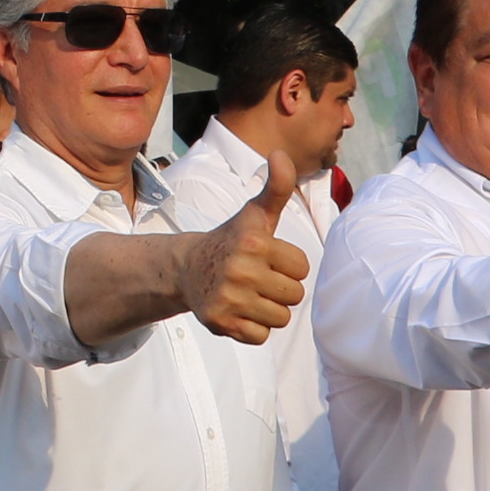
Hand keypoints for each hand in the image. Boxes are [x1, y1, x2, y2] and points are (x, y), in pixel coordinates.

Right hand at [185, 158, 311, 344]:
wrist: (187, 268)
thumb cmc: (232, 240)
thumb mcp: (255, 213)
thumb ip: (276, 187)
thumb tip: (280, 154)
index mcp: (254, 243)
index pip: (302, 267)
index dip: (288, 264)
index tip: (267, 258)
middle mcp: (240, 270)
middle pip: (295, 295)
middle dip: (281, 289)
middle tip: (258, 278)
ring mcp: (229, 298)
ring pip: (280, 318)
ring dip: (269, 310)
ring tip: (248, 294)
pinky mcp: (221, 323)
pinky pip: (261, 336)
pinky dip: (253, 328)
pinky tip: (239, 310)